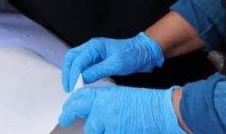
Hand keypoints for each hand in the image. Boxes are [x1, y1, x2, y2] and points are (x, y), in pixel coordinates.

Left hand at [58, 86, 183, 133]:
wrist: (161, 111)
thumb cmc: (145, 103)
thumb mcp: (119, 96)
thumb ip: (102, 102)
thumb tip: (91, 110)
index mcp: (102, 96)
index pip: (77, 99)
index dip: (69, 106)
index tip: (65, 110)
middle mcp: (101, 109)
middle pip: (78, 115)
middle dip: (69, 116)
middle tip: (64, 120)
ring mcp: (107, 125)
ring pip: (93, 130)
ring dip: (99, 129)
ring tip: (112, 124)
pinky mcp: (114, 133)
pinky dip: (109, 132)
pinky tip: (120, 128)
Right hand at [62, 32, 164, 91]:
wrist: (144, 52)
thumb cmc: (133, 55)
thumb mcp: (116, 64)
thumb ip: (97, 71)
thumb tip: (82, 78)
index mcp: (94, 46)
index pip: (77, 61)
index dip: (73, 75)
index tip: (74, 88)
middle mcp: (91, 47)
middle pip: (71, 58)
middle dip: (67, 73)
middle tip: (68, 88)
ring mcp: (93, 52)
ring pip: (74, 60)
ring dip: (70, 72)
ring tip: (71, 86)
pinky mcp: (97, 58)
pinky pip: (82, 64)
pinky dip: (77, 72)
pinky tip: (79, 81)